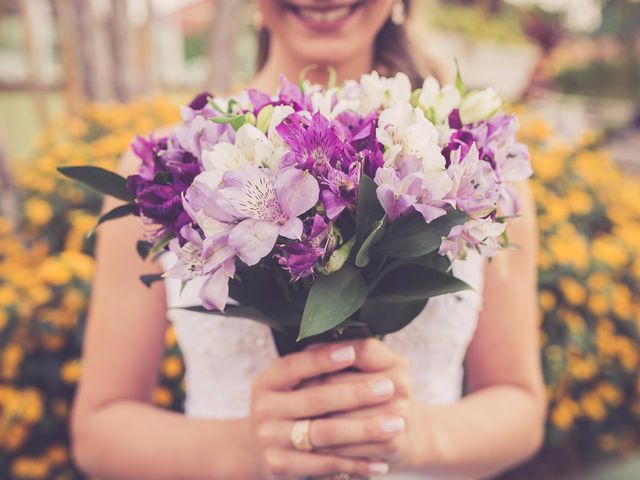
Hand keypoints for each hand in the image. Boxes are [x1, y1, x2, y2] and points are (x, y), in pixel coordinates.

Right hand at [249, 340, 403, 478]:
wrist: (257, 449)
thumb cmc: (290, 404)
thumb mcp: (292, 381)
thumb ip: (315, 363)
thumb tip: (352, 345)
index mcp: (267, 382)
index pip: (295, 365)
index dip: (323, 358)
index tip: (351, 352)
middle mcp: (264, 409)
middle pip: (317, 399)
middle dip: (357, 393)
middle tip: (390, 387)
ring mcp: (270, 439)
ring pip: (325, 433)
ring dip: (364, 429)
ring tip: (396, 424)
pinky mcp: (282, 466)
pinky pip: (325, 464)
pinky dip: (355, 464)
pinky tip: (381, 462)